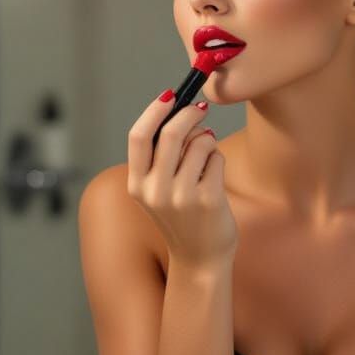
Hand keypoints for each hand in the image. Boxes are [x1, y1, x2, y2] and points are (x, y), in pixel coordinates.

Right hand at [126, 91, 237, 269]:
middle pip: (171, 134)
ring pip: (199, 143)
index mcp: (137, 184)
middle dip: (189, 114)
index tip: (170, 95)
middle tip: (201, 109)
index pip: (138, 136)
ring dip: (207, 140)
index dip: (154, 111)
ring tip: (207, 156)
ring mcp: (181, 197)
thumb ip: (160, 156)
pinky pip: (217, 158)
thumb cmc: (181, 216)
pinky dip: (218, 158)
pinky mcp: (208, 200)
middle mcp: (155, 191)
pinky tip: (214, 175)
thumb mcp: (157, 189)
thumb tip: (177, 110)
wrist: (200, 258)